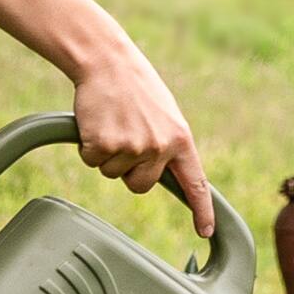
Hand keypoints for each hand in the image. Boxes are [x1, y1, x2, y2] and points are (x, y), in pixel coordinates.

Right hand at [73, 44, 212, 233]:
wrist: (107, 61)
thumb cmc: (136, 87)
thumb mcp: (164, 115)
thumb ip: (170, 144)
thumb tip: (170, 174)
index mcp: (181, 139)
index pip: (195, 183)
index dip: (201, 210)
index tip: (205, 231)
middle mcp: (160, 147)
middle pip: (140, 186)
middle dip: (128, 170)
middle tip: (125, 135)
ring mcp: (132, 147)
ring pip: (112, 174)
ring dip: (107, 153)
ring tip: (113, 122)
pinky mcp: (104, 145)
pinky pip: (91, 162)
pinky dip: (88, 146)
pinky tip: (96, 122)